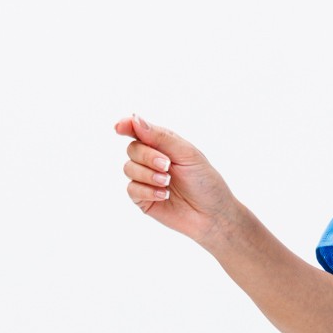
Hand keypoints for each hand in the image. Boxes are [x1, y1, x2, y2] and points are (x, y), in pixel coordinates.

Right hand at [113, 111, 237, 245]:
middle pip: (132, 149)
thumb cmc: (205, 182)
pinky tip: (163, 195)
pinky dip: (146, 191)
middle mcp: (151, 160)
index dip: (126, 126)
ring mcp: (146, 179)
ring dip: (148, 175)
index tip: (120, 127)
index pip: (138, 130)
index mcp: (162, 144)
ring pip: (128, 168)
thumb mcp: (187, 154)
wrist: (213, 215)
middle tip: (167, 166)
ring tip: (167, 182)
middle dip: (147, 156)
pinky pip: (131, 189)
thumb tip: (135, 118)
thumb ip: (161, 137)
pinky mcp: (143, 199)